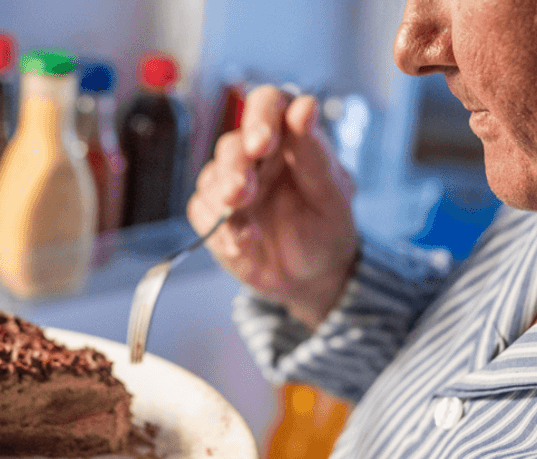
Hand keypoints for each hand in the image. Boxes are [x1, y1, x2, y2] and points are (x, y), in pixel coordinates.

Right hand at [188, 85, 358, 329]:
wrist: (315, 276)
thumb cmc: (328, 227)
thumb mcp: (332, 193)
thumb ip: (314, 153)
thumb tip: (305, 106)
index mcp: (286, 137)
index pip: (265, 104)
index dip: (260, 116)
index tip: (264, 141)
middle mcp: (254, 157)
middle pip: (231, 145)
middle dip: (235, 166)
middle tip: (245, 188)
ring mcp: (231, 186)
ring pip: (211, 178)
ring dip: (223, 196)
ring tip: (241, 215)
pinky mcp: (214, 217)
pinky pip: (204, 214)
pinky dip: (221, 228)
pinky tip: (244, 240)